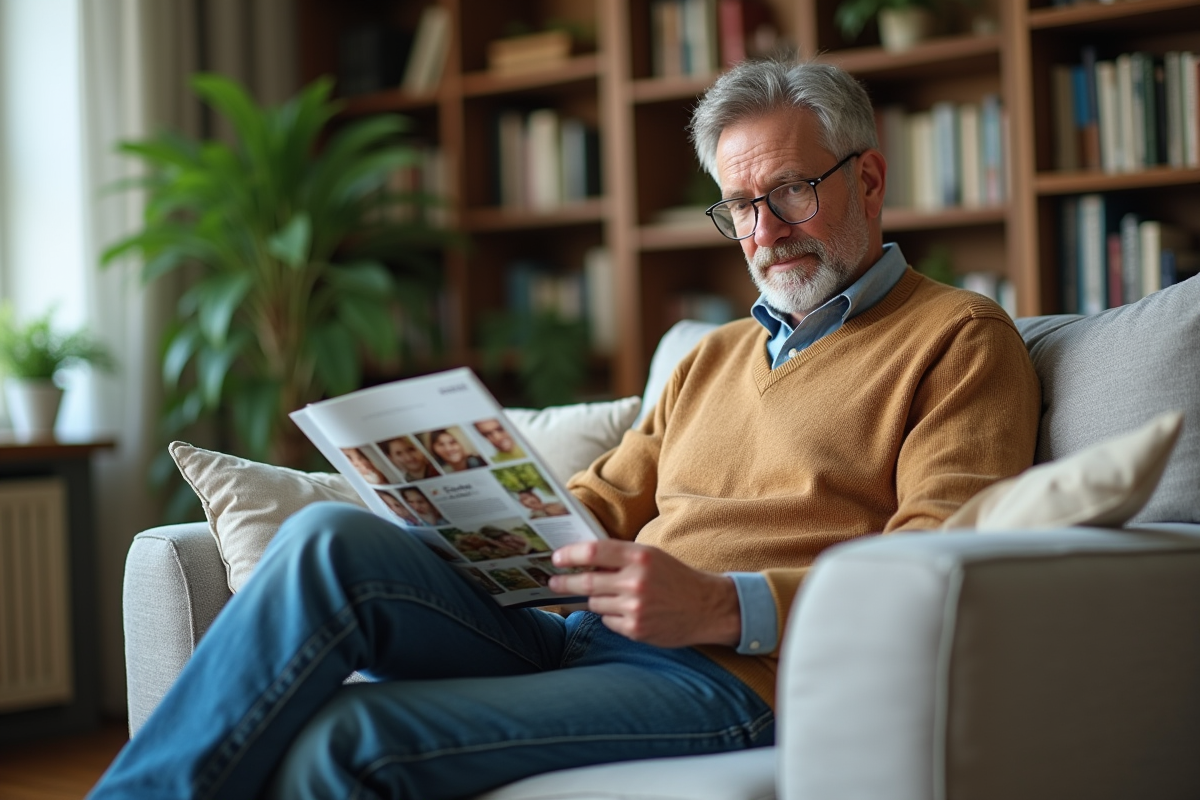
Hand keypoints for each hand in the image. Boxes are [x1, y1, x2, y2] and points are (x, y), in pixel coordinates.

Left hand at [548, 539, 741, 648]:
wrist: (707, 607)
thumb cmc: (676, 578)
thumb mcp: (651, 557)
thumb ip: (620, 557)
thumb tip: (583, 560)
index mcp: (640, 556)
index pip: (594, 551)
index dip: (570, 554)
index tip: (556, 558)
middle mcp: (636, 581)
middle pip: (586, 581)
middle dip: (564, 582)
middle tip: (553, 582)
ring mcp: (635, 608)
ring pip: (595, 602)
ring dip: (595, 599)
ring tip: (607, 596)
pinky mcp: (636, 629)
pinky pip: (607, 621)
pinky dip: (610, 616)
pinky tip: (626, 612)